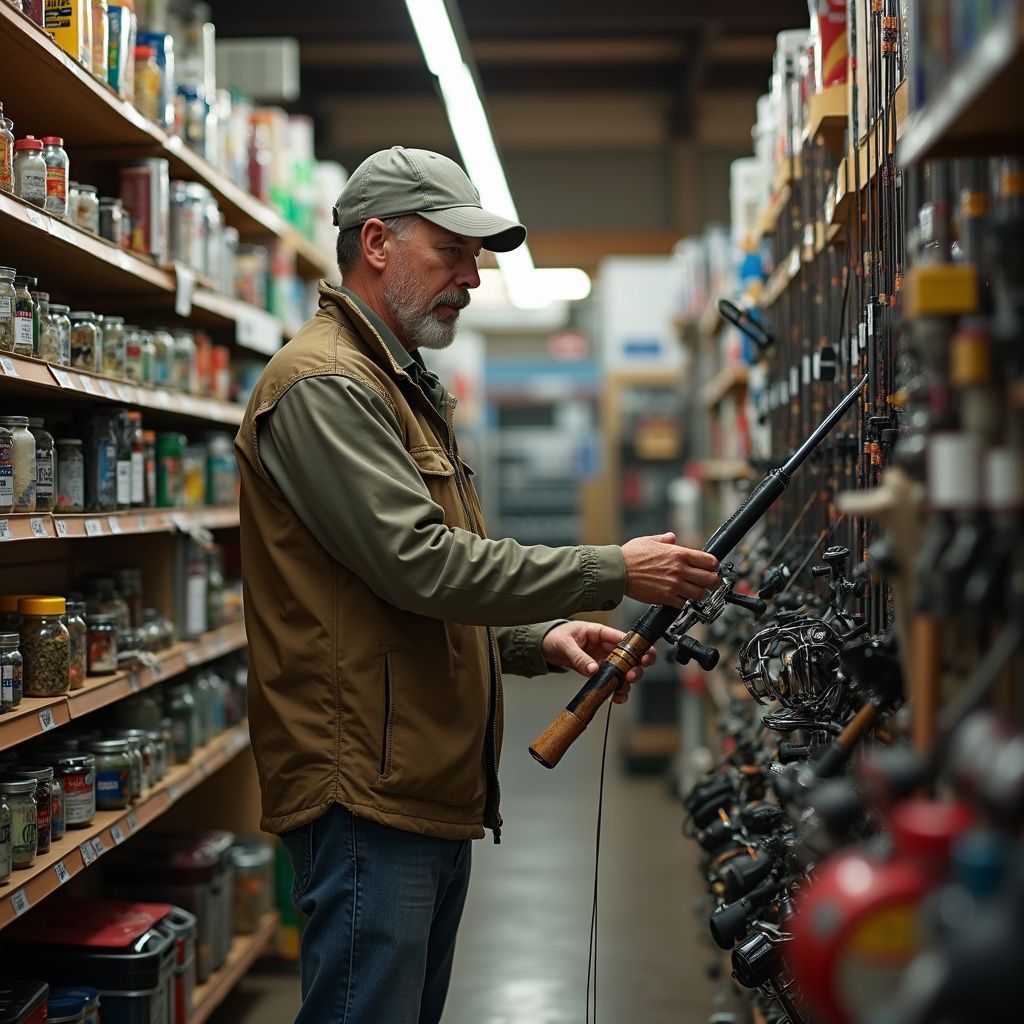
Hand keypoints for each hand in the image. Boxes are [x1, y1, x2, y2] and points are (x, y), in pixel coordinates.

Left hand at [541, 620, 655, 703]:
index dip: (638, 647)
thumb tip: (593, 669)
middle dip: (636, 667)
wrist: (544, 646)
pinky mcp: (599, 672)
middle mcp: (606, 646)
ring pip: (624, 671)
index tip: (643, 659)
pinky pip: (612, 681)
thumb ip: (579, 656)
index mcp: (600, 633)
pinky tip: (615, 696)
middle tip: (631, 677)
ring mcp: (604, 660)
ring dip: (627, 682)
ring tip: (622, 690)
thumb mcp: (565, 644)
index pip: (624, 638)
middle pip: (630, 656)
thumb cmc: (555, 636)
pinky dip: (616, 690)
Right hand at [620, 532, 718, 605]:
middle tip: (708, 583)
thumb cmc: (630, 555)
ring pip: (700, 594)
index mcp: (678, 554)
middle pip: (710, 579)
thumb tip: (672, 538)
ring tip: (695, 593)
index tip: (712, 569)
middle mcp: (679, 569)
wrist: (617, 571)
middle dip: (712, 582)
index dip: (714, 566)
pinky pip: (684, 604)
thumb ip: (664, 539)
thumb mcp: (649, 540)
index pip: (710, 561)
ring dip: (699, 594)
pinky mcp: (666, 598)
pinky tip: (679, 598)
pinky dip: (683, 603)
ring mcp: (674, 585)